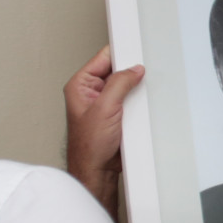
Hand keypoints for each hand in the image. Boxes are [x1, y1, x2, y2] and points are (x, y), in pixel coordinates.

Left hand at [65, 46, 143, 215]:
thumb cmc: (88, 147)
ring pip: (126, 88)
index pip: (103, 58)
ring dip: (135, 92)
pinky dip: (139, 105)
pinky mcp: (117, 116)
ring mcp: (105, 105)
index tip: (135, 51)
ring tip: (138, 99)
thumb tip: (133, 69)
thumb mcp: (104, 108)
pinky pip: (131, 103)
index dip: (120, 54)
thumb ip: (119, 84)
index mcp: (80, 85)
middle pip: (117, 72)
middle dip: (130, 75)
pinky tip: (142, 109)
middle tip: (141, 76)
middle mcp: (91, 93)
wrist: (97, 172)